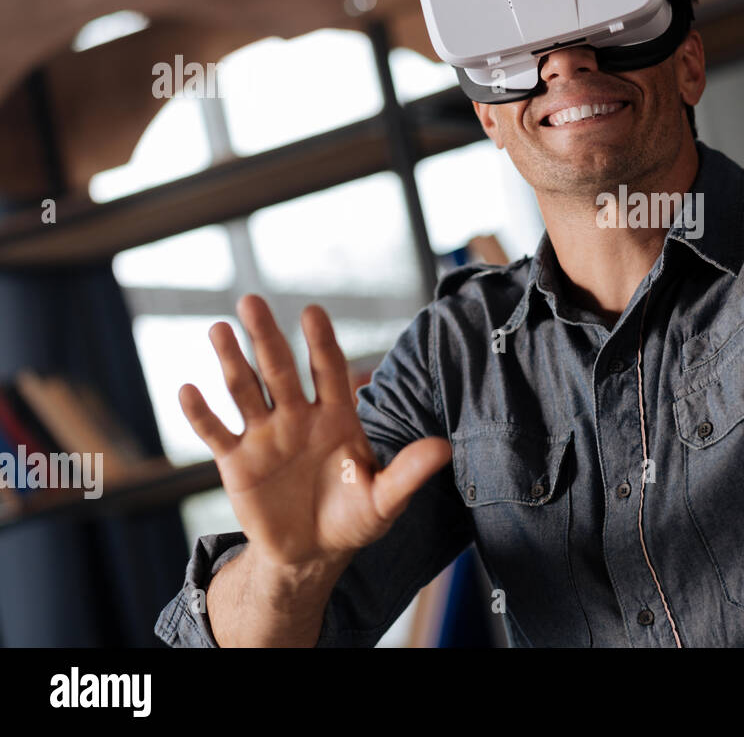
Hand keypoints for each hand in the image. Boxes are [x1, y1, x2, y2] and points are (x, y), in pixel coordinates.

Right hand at [179, 294, 449, 569]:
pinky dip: (201, 414)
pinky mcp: (236, 462)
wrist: (312, 553)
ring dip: (230, 361)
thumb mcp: (385, 500)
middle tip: (252, 301)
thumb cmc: (354, 519)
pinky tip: (188, 390)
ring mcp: (264, 436)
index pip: (328, 370)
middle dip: (266, 336)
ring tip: (218, 330)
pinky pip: (216, 433)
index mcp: (335, 417)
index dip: (321, 342)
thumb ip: (408, 472)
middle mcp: (297, 417)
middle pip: (279, 369)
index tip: (311, 311)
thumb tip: (444, 448)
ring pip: (244, 391)